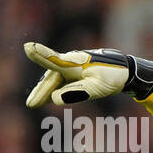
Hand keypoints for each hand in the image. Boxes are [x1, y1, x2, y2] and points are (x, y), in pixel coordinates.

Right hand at [23, 42, 152, 106]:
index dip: (41, 54)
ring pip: (53, 81)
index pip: (54, 59)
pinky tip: (46, 99)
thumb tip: (55, 98)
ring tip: (34, 103)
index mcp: (74, 63)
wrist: (124, 70)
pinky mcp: (73, 72)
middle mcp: (69, 63)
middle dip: (41, 91)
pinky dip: (52, 90)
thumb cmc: (111, 77)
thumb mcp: (97, 88)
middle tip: (31, 104)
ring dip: (44, 92)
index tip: (28, 47)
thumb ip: (76, 92)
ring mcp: (70, 67)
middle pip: (51, 78)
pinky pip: (59, 82)